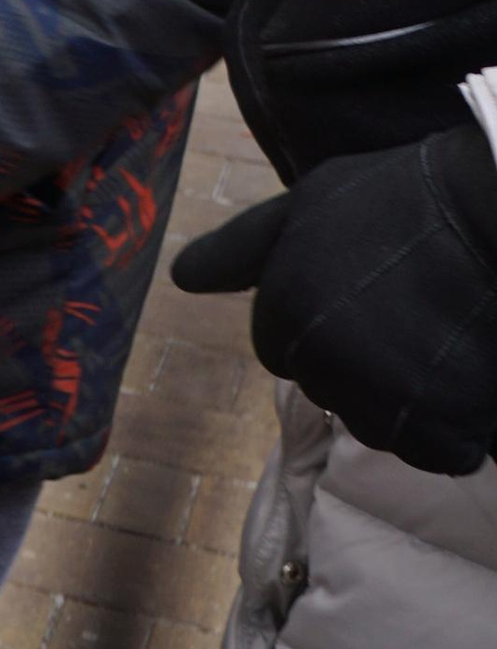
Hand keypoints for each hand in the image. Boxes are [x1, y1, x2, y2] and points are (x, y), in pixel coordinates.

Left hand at [248, 128, 496, 472]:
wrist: (494, 209)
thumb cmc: (405, 197)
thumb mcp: (309, 205)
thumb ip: (241, 249)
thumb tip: (182, 279)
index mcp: (282, 313)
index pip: (283, 353)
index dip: (327, 328)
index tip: (371, 297)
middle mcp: (320, 362)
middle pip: (334, 393)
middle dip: (368, 367)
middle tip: (418, 315)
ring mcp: (380, 397)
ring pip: (383, 428)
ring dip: (413, 402)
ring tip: (448, 341)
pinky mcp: (438, 425)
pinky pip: (439, 451)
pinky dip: (457, 429)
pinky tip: (472, 375)